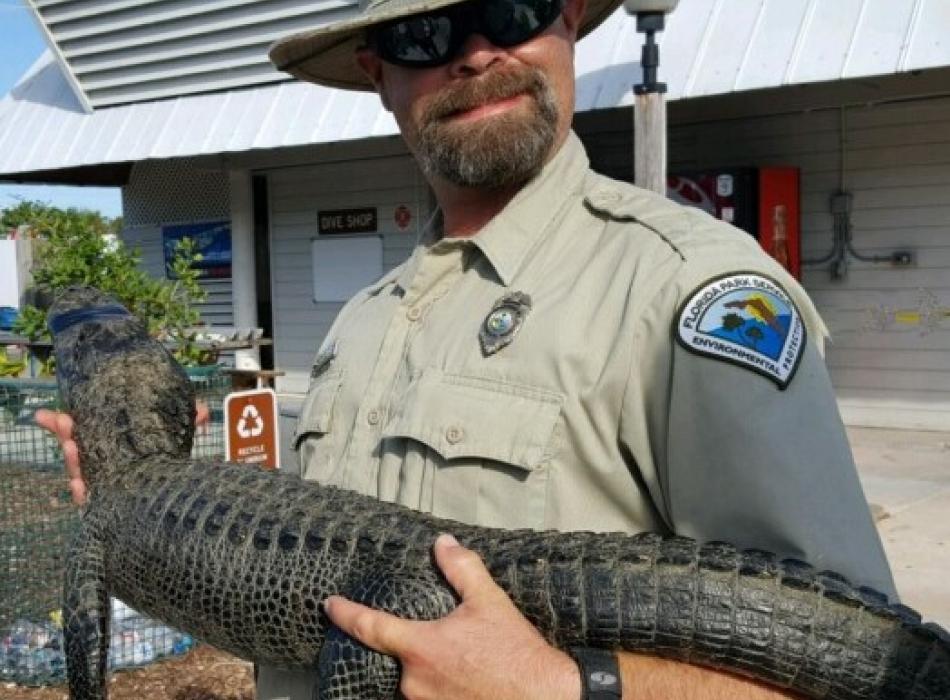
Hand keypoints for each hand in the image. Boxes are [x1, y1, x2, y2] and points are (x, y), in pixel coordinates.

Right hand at [35, 402, 209, 505]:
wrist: (173, 510)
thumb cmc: (167, 471)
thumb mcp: (175, 444)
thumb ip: (186, 425)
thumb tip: (204, 411)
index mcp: (112, 448)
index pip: (84, 434)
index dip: (64, 425)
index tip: (48, 414)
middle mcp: (104, 467)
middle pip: (77, 452)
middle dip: (66, 436)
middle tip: (64, 422)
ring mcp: (104, 487)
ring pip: (81, 474)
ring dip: (73, 460)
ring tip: (70, 446)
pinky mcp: (108, 509)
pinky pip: (91, 502)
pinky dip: (83, 493)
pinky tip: (79, 485)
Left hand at [324, 534, 580, 699]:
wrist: (545, 697)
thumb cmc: (516, 652)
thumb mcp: (489, 602)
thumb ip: (461, 569)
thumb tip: (442, 542)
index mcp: (420, 647)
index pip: (370, 626)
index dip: (345, 614)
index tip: (330, 605)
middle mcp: (414, 682)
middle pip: (396, 660)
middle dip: (410, 648)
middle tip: (442, 640)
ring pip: (412, 684)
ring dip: (425, 672)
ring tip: (458, 663)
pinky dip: (435, 689)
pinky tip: (459, 681)